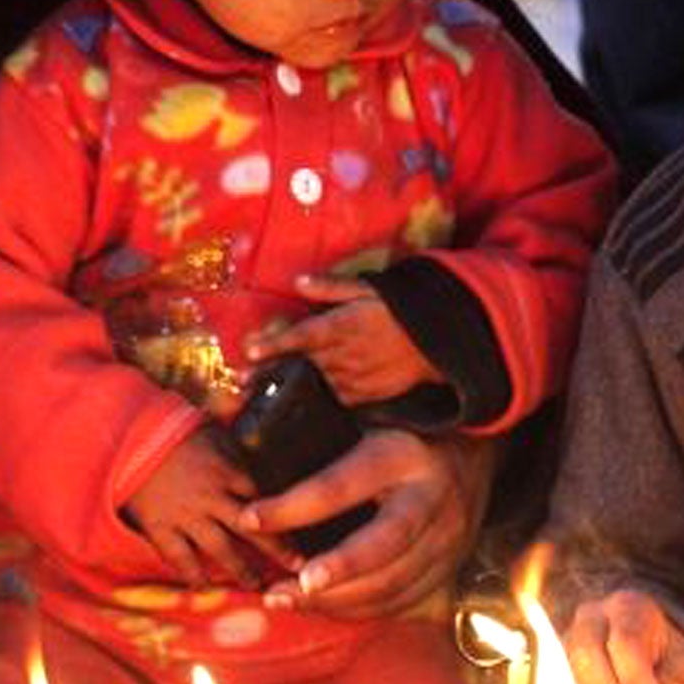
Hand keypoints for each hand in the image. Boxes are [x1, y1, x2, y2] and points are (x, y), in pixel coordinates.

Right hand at [123, 432, 294, 586]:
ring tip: (259, 586)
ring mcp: (186, 516)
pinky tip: (206, 588)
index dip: (287, 515)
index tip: (303, 526)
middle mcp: (212, 498)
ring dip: (243, 570)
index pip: (266, 498)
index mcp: (228, 471)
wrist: (125, 436)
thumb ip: (237, 450)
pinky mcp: (160, 528)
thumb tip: (265, 453)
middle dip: (279, 550)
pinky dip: (194, 575)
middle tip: (299, 568)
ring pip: (222, 550)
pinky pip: (181, 558)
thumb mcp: (213, 431)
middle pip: (253, 529)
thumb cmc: (172, 429)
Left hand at [245, 429, 491, 618]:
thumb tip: (238, 401)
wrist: (475, 452)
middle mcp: (431, 500)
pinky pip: (402, 600)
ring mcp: (448, 539)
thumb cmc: (401, 431)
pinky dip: (359, 609)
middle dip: (331, 572)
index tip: (249, 517)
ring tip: (284, 599)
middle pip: (379, 547)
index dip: (292, 506)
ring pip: (391, 583)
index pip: (340, 486)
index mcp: (402, 456)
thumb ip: (314, 423)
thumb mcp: (367, 417)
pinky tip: (321, 606)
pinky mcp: (450, 566)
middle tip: (283, 590)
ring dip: (335, 600)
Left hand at [247, 275, 439, 404]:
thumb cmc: (399, 310)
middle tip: (245, 381)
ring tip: (267, 394)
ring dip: (293, 388)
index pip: (300, 336)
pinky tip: (307, 402)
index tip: (248, 351)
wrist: (438, 341)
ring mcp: (356, 379)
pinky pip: (338, 400)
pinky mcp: (368, 396)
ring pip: (315, 386)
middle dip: (272, 373)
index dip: (273, 344)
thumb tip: (299, 281)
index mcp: (341, 326)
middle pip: (300, 366)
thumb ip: (331, 287)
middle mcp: (345, 355)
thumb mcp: (368, 289)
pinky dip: (322, 399)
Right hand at [563, 589, 683, 683]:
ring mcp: (570, 639)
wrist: (648, 644)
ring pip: (572, 676)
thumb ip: (672, 682)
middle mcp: (591, 617)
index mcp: (628, 607)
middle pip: (587, 655)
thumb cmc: (669, 654)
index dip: (639, 683)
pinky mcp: (562, 664)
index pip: (625, 643)